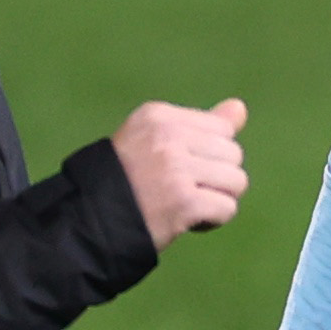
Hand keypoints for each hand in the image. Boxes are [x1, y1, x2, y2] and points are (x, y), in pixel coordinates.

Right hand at [114, 99, 248, 247]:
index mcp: (159, 115)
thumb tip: (239, 107)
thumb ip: (202, 125)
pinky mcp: (182, 201)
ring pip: (236, 181)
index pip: (222, 129)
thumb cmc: (127, 182)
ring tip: (187, 205)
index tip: (179, 170)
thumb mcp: (157, 141)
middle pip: (233, 154)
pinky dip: (213, 220)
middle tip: (183, 191)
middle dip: (217, 179)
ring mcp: (174, 168)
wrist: (90, 222)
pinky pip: (227, 208)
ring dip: (217, 199)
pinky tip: (189, 221)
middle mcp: (166, 136)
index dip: (209, 156)